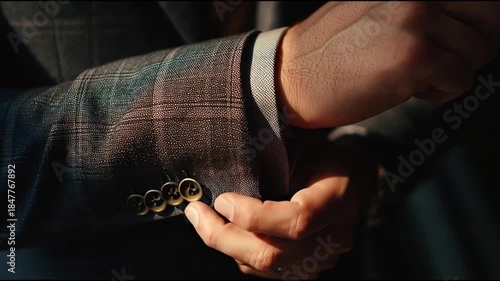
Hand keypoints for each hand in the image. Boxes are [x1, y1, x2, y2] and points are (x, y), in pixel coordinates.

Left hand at [184, 142, 377, 278]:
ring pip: (265, 267)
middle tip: (196, 213)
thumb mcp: (308, 148)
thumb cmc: (327, 158)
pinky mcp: (308, 268)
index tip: (222, 199)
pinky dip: (239, 253)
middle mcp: (333, 237)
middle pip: (273, 254)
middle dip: (224, 237)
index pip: (296, 221)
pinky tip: (225, 232)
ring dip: (226, 245)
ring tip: (202, 220)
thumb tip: (229, 168)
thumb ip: (276, 163)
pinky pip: (267, 271)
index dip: (254, 216)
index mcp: (339, 200)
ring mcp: (321, 259)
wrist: (355, 180)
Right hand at [278, 1, 499, 128]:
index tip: (456, 40)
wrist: (292, 75)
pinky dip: (440, 93)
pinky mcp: (415, 58)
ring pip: (478, 52)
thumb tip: (458, 17)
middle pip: (490, 18)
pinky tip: (408, 89)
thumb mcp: (374, 8)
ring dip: (452, 71)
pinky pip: (461, 80)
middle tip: (443, 61)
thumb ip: (416, 6)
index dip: (475, 23)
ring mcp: (417, 22)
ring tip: (415, 75)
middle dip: (472, 45)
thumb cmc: (330, 49)